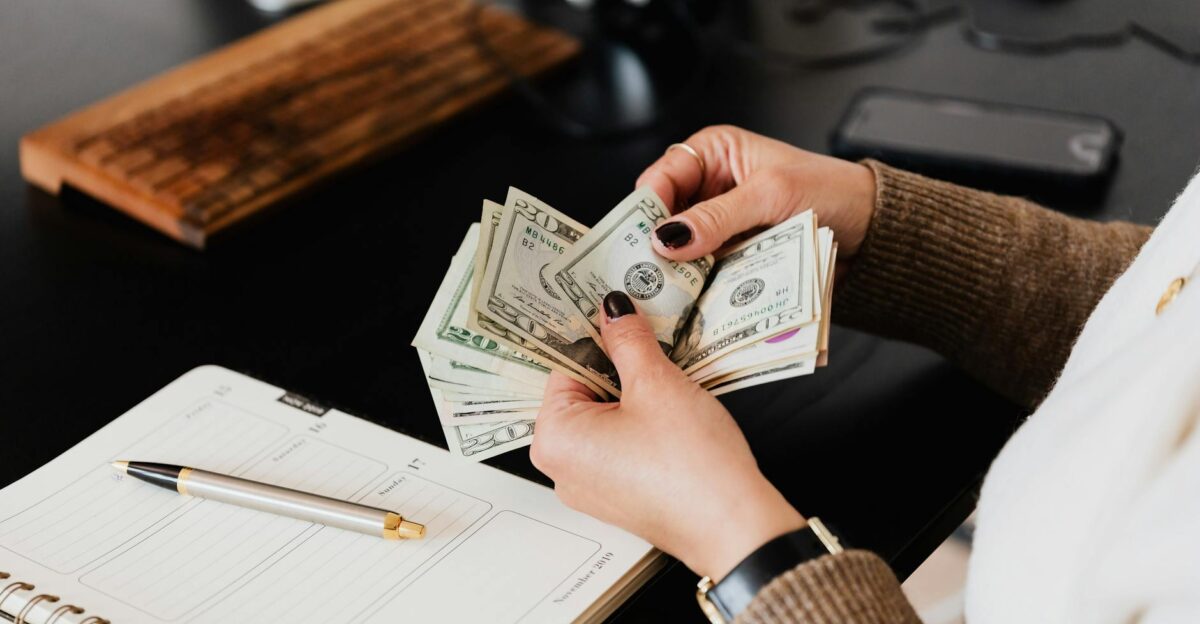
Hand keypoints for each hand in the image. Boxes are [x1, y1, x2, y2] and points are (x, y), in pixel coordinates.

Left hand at [531, 291, 805, 580]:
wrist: (734, 526)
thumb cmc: (691, 467)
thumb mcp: (657, 384)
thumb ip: (628, 340)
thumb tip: (613, 311)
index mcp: (554, 438)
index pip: (564, 366)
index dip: (597, 338)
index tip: (620, 319)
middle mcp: (563, 468)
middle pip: (583, 393)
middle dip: (618, 368)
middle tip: (652, 349)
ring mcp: (591, 486)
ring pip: (606, 418)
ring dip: (635, 395)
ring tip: (668, 386)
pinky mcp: (620, 495)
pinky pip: (621, 445)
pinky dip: (643, 424)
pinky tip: (672, 417)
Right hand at [638, 125, 876, 269]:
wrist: (871, 227)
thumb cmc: (830, 190)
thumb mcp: (769, 195)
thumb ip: (717, 215)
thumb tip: (668, 236)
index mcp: (714, 152)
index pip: (661, 177)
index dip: (647, 208)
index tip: (641, 239)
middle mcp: (711, 186)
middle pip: (664, 217)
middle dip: (659, 243)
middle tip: (649, 271)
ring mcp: (721, 223)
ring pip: (681, 248)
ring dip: (678, 268)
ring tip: (669, 290)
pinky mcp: (732, 253)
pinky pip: (704, 269)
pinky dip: (698, 282)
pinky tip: (693, 296)